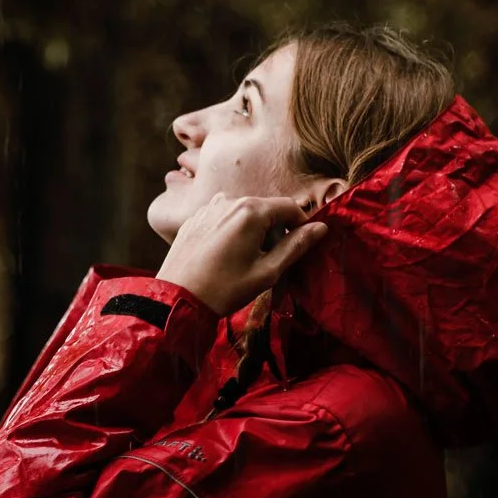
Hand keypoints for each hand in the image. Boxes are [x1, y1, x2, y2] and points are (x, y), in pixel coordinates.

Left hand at [155, 193, 327, 316]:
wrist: (176, 298)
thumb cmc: (225, 288)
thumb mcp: (267, 271)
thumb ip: (296, 246)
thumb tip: (321, 228)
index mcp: (251, 210)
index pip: (290, 208)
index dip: (301, 227)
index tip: (300, 249)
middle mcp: (229, 200)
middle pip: (267, 210)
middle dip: (275, 233)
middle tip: (270, 264)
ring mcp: (209, 207)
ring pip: (245, 214)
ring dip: (254, 233)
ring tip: (245, 263)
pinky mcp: (195, 218)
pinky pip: (224, 219)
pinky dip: (233, 233)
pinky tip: (224, 259)